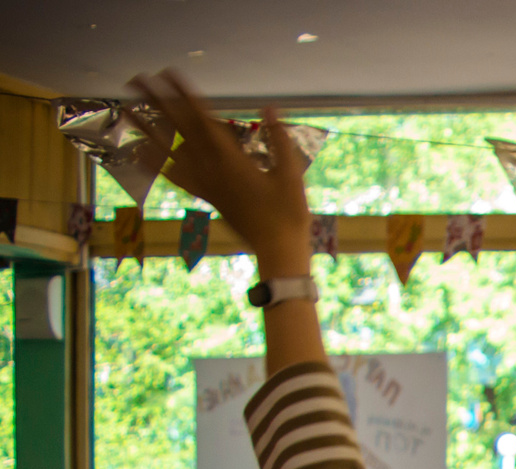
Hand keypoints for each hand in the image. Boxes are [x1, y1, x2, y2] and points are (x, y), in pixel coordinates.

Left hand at [126, 72, 310, 271]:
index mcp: (230, 159)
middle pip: (178, 128)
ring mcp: (203, 182)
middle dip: (157, 101)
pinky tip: (138, 151)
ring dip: (145, 127)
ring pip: (167, 149)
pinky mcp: (204, 194)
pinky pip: (173, 175)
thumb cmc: (289, 214)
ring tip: (126, 107)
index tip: (168, 73)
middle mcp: (209, 168)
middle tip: (137, 78)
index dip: (184, 94)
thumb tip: (269, 108)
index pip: (202, 118)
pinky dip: (154, 163)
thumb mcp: (291, 175)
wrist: (276, 249)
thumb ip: (279, 139)